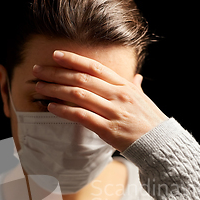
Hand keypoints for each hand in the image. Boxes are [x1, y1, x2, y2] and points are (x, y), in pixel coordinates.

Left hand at [32, 50, 167, 151]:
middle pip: (81, 79)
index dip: (73, 60)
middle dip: (56, 73)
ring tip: (40, 87)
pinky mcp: (108, 129)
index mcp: (124, 85)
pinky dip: (64, 110)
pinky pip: (81, 116)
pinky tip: (51, 107)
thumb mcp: (143, 101)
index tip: (56, 55)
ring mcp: (113, 112)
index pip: (94, 67)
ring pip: (78, 95)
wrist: (161, 144)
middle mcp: (117, 95)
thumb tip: (136, 79)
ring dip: (55, 90)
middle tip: (38, 70)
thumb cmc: (150, 122)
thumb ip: (135, 88)